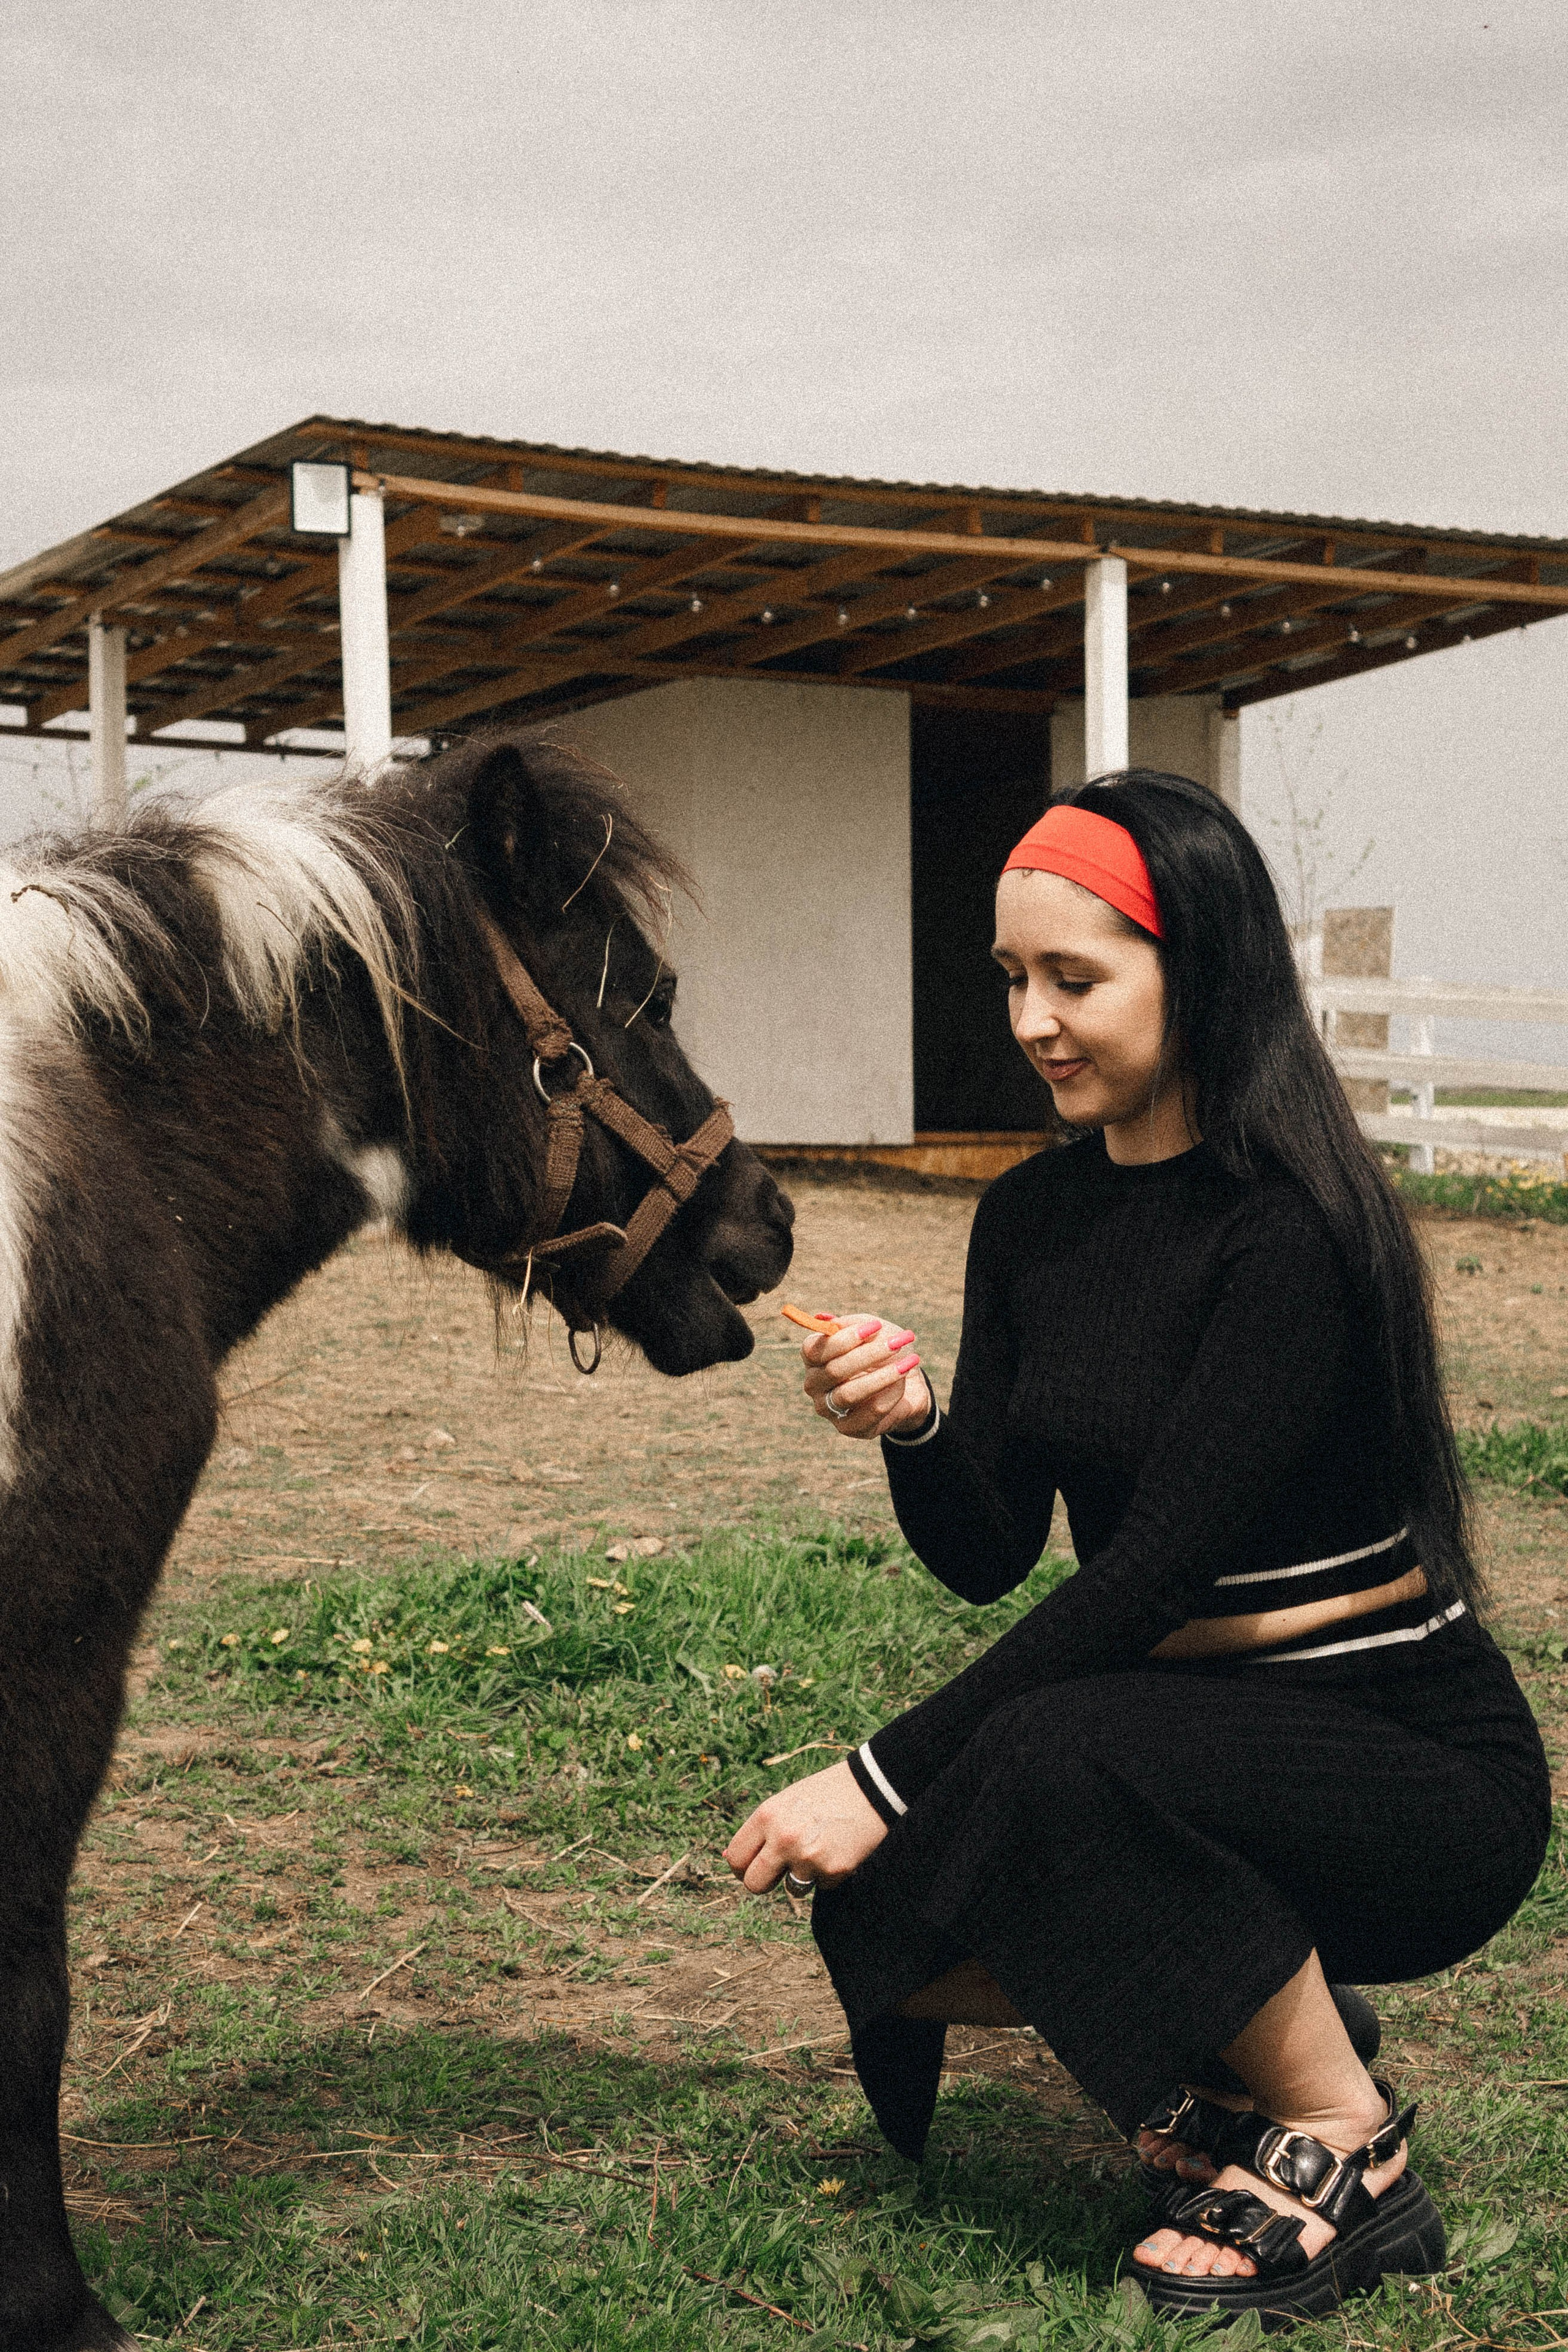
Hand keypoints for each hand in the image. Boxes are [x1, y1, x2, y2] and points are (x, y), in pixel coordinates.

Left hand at [724, 1758, 887, 1891]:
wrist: (873, 1787)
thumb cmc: (825, 1793)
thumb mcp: (786, 1802)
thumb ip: (761, 1830)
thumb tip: (729, 1859)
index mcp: (767, 1816)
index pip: (736, 1858)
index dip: (741, 1867)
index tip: (751, 1867)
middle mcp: (783, 1838)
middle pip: (754, 1884)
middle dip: (765, 1881)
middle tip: (779, 1871)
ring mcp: (808, 1857)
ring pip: (791, 1889)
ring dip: (802, 1876)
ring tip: (819, 1848)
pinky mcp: (833, 1871)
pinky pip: (821, 1886)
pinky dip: (829, 1874)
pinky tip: (839, 1848)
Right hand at [801, 1312, 930, 1440]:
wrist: (908, 1381)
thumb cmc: (886, 1351)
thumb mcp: (875, 1330)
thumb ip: (853, 1323)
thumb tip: (825, 1321)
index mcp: (813, 1358)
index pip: (813, 1349)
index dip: (844, 1338)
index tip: (875, 1326)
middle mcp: (814, 1385)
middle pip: (834, 1370)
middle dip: (870, 1354)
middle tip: (898, 1343)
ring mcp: (829, 1409)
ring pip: (849, 1393)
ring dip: (883, 1376)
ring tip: (909, 1361)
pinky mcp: (849, 1428)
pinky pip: (872, 1411)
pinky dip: (892, 1393)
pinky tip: (903, 1381)